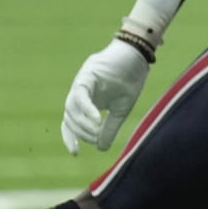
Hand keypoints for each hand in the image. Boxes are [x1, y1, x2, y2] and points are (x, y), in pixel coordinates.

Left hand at [61, 39, 151, 154]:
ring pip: (71, 108)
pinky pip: (81, 95)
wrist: (138, 55)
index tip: (75, 153)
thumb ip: (110, 128)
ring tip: (97, 130)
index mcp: (87, 101)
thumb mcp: (121, 109)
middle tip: (96, 138)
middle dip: (81, 132)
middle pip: (69, 117)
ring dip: (83, 123)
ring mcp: (81, 84)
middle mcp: (79, 93)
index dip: (71, 138)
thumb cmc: (131, 79)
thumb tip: (101, 148)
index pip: (70, 123)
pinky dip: (87, 109)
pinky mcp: (86, 76)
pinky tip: (97, 119)